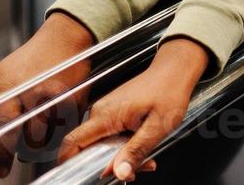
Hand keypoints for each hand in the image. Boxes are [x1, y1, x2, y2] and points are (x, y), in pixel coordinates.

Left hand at [0, 11, 95, 177]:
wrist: (65, 38)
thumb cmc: (31, 56)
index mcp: (13, 88)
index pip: (5, 127)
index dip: (2, 152)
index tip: (1, 168)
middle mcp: (35, 94)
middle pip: (29, 138)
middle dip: (23, 151)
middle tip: (19, 153)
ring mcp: (57, 99)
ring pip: (48, 138)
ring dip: (40, 146)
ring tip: (34, 141)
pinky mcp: (76, 102)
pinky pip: (65, 130)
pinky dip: (57, 136)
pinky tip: (51, 130)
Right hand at [57, 37, 210, 180]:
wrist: (175, 70)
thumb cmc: (169, 90)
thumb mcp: (157, 127)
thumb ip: (136, 151)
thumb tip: (119, 172)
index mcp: (106, 114)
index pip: (73, 141)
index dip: (68, 162)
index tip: (77, 176)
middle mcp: (101, 111)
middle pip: (90, 148)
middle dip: (109, 165)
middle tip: (135, 170)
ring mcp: (107, 110)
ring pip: (103, 144)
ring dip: (121, 156)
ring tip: (146, 159)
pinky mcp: (114, 111)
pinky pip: (112, 135)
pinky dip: (125, 146)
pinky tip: (142, 146)